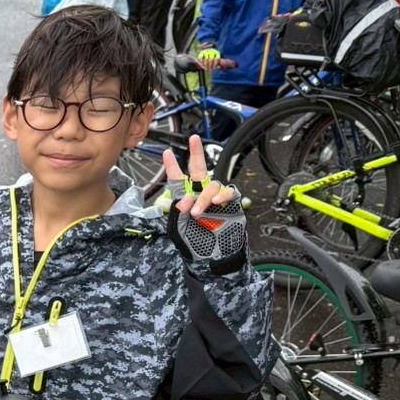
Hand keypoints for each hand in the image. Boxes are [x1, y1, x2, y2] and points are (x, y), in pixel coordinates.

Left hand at [161, 134, 246, 273]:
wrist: (213, 260)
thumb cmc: (194, 245)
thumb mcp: (178, 228)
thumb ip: (178, 211)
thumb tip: (182, 199)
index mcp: (186, 201)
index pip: (178, 181)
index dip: (173, 166)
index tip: (167, 152)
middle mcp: (200, 196)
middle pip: (199, 170)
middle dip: (196, 154)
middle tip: (193, 139)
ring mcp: (217, 200)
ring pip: (212, 185)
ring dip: (203, 197)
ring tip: (196, 212)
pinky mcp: (232, 205)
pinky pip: (229, 193)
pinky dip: (222, 195)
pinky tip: (216, 202)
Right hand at [196, 47, 223, 71]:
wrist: (206, 53)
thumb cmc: (212, 59)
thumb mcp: (216, 60)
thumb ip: (217, 63)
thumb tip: (218, 67)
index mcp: (216, 53)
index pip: (217, 58)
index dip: (215, 64)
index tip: (214, 68)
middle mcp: (212, 51)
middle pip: (211, 59)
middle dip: (210, 65)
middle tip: (210, 70)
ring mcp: (207, 51)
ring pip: (206, 59)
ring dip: (206, 65)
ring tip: (206, 69)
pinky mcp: (202, 52)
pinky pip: (201, 57)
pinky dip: (202, 62)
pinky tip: (202, 65)